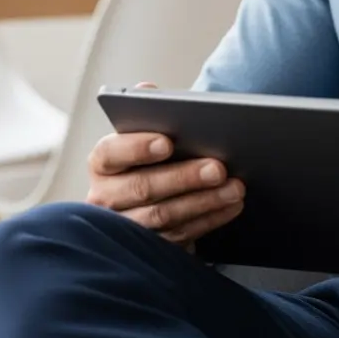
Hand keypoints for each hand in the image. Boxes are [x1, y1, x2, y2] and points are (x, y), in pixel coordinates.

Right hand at [86, 82, 244, 247]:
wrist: (158, 197)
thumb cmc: (154, 158)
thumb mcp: (148, 133)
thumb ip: (147, 109)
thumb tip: (146, 89)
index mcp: (103, 163)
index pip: (110, 152)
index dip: (137, 147)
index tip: (168, 141)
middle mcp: (104, 198)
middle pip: (142, 188)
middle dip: (184, 177)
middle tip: (218, 167)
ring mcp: (125, 227)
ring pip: (163, 216)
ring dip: (204, 201)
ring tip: (235, 187)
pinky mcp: (148, 248)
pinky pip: (179, 237)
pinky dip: (209, 220)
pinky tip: (231, 206)